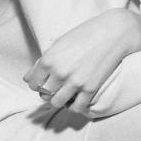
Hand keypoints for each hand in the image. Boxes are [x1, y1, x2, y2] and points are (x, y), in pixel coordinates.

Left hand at [23, 8, 140, 114]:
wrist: (113, 32)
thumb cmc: (85, 34)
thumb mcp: (60, 42)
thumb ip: (44, 61)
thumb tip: (27, 78)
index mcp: (49, 58)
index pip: (33, 83)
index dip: (37, 82)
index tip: (43, 80)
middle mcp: (60, 72)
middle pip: (44, 93)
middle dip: (48, 90)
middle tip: (56, 84)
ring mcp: (75, 82)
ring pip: (57, 102)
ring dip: (59, 98)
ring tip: (65, 91)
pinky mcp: (90, 89)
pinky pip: (76, 108)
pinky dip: (74, 105)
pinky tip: (77, 97)